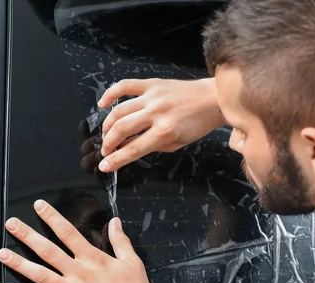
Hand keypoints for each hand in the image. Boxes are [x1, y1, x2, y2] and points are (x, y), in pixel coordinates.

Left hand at [0, 200, 156, 282]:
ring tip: (2, 253)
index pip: (68, 233)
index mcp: (92, 259)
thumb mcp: (132, 262)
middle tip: (11, 224)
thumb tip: (115, 222)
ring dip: (19, 263)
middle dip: (28, 235)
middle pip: (47, 250)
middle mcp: (77, 272)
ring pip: (39, 274)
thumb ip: (121, 241)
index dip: (52, 218)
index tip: (39, 206)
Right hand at [97, 78, 224, 171]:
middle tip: (106, 151)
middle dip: (109, 143)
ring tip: (105, 135)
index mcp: (165, 131)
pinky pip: (125, 86)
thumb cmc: (197, 125)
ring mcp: (152, 96)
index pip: (133, 149)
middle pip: (122, 129)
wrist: (213, 99)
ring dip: (107, 125)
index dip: (116, 160)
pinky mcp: (151, 84)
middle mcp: (156, 113)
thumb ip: (152, 146)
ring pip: (119, 110)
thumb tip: (129, 148)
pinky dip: (110, 94)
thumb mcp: (176, 143)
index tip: (104, 166)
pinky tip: (102, 104)